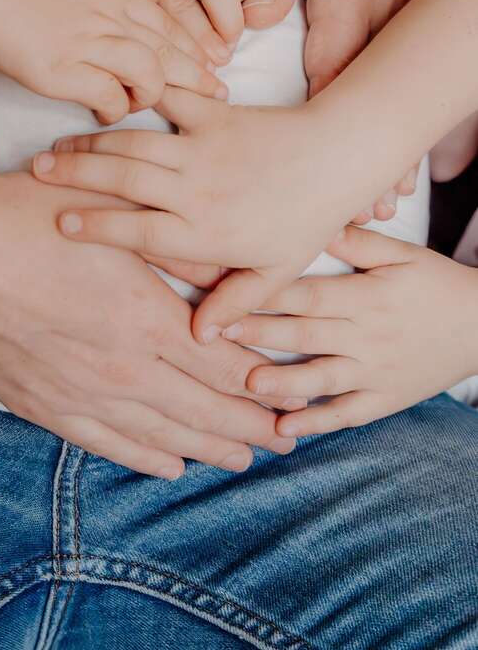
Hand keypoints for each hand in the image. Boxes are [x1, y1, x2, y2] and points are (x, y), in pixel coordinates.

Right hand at [0, 0, 226, 123]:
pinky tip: (109, 112)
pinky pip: (110, 97)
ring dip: (152, 94)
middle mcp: (110, 16)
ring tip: (143, 104)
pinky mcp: (65, 70)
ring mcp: (89, 42)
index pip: (170, 23)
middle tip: (216, 94)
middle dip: (197, 75)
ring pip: (148, 74)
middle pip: (169, 49)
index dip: (195, 46)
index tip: (213, 64)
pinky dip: (116, 109)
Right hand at [0, 165, 294, 476]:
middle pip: (200, 408)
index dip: (259, 386)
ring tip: (239, 459)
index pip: (219, 364)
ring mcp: (79, 392)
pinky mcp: (40, 404)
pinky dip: (142, 458)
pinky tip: (167, 466)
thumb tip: (222, 264)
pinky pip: (104, 443)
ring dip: (204, 447)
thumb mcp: (108, 213)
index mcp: (142, 316)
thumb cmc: (20, 221)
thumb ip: (169, 243)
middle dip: (247, 426)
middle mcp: (119, 365)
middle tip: (283, 441)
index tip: (290, 400)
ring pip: (158, 434)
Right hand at [31, 90, 351, 339]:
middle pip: (121, 181)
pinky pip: (171, 100)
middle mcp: (193, 190)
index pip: (135, 231)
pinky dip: (141, 96)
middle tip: (35, 173)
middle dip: (74, 177)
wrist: (340, 158)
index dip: (93, 226)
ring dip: (92, 144)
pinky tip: (114, 96)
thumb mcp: (275, 271)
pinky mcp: (213, 114)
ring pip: (134, 144)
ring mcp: (201, 147)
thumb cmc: (307, 220)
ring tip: (57, 148)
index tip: (58, 223)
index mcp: (202, 232)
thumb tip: (199, 336)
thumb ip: (232, 301)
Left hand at [228, 226, 477, 437]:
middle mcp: (367, 336)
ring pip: (323, 379)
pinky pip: (349, 413)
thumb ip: (356, 243)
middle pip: (305, 334)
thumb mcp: (402, 255)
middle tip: (218, 335)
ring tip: (249, 384)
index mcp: (365, 297)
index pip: (306, 294)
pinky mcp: (386, 398)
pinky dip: (318, 423)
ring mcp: (376, 371)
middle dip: (259, 334)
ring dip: (284, 384)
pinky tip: (286, 430)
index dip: (264, 294)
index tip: (226, 295)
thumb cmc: (437, 284)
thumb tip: (312, 225)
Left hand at [241, 0, 422, 218]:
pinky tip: (403, 150)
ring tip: (389, 200)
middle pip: (374, 96)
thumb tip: (256, 16)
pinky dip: (401, 114)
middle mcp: (379, 12)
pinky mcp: (396, 12)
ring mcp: (394, 14)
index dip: (334, 125)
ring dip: (393, 144)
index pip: (336, 70)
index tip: (334, 173)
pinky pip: (398, 73)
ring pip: (392, 91)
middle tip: (371, 213)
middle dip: (375, 155)